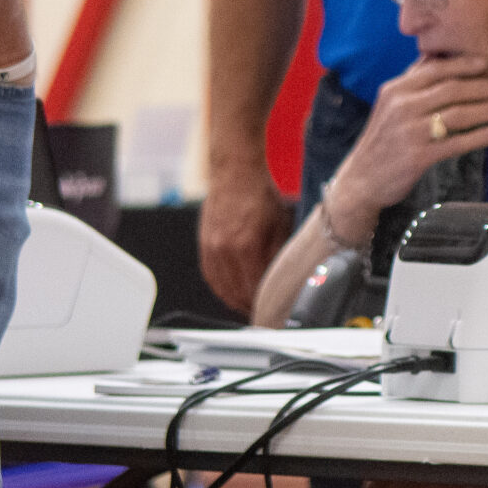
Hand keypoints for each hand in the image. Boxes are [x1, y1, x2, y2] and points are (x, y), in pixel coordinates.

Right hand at [199, 165, 293, 314]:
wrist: (235, 172)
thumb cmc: (259, 193)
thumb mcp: (281, 225)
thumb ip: (279, 255)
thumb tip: (283, 278)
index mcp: (246, 247)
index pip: (254, 290)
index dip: (265, 305)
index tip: (274, 312)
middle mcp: (225, 251)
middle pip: (237, 295)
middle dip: (251, 308)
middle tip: (264, 314)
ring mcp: (211, 249)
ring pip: (221, 289)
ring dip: (235, 302)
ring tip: (249, 307)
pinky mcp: (204, 246)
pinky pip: (211, 277)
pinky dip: (221, 289)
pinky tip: (232, 292)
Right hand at [322, 55, 487, 239]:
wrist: (361, 180)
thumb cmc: (382, 139)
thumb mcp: (390, 104)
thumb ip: (412, 80)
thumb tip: (435, 55)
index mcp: (395, 89)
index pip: (435, 70)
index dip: (463, 65)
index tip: (486, 63)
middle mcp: (401, 106)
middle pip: (450, 90)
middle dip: (482, 87)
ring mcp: (409, 132)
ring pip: (457, 115)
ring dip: (486, 110)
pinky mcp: (417, 156)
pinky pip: (455, 143)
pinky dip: (477, 137)